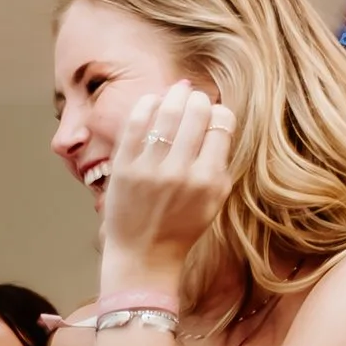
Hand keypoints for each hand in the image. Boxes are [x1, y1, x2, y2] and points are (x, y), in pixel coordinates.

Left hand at [97, 80, 234, 297]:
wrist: (144, 254)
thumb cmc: (182, 225)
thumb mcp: (215, 199)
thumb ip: (220, 161)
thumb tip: (217, 118)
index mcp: (209, 180)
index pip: (221, 124)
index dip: (219, 113)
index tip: (213, 115)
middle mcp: (181, 172)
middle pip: (197, 112)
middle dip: (199, 100)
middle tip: (195, 99)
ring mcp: (150, 168)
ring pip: (168, 111)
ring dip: (175, 95)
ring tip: (178, 91)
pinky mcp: (124, 166)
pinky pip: (136, 122)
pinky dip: (147, 104)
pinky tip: (153, 100)